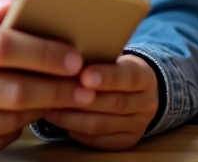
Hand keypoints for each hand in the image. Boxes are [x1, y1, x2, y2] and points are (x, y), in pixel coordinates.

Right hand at [0, 0, 95, 161]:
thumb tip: (13, 4)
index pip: (0, 46)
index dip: (44, 52)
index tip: (76, 55)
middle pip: (8, 90)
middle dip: (57, 87)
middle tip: (87, 83)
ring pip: (0, 122)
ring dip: (39, 110)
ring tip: (62, 95)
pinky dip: (9, 131)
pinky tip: (21, 114)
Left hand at [42, 53, 160, 149]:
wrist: (140, 91)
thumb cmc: (119, 69)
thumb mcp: (119, 58)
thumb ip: (102, 58)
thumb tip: (70, 56)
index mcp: (146, 77)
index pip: (129, 77)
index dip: (107, 77)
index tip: (84, 75)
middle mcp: (146, 103)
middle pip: (114, 104)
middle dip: (83, 99)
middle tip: (55, 92)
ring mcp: (137, 126)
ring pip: (102, 125)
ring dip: (73, 118)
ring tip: (51, 108)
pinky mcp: (125, 142)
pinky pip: (98, 141)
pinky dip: (77, 132)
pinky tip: (62, 121)